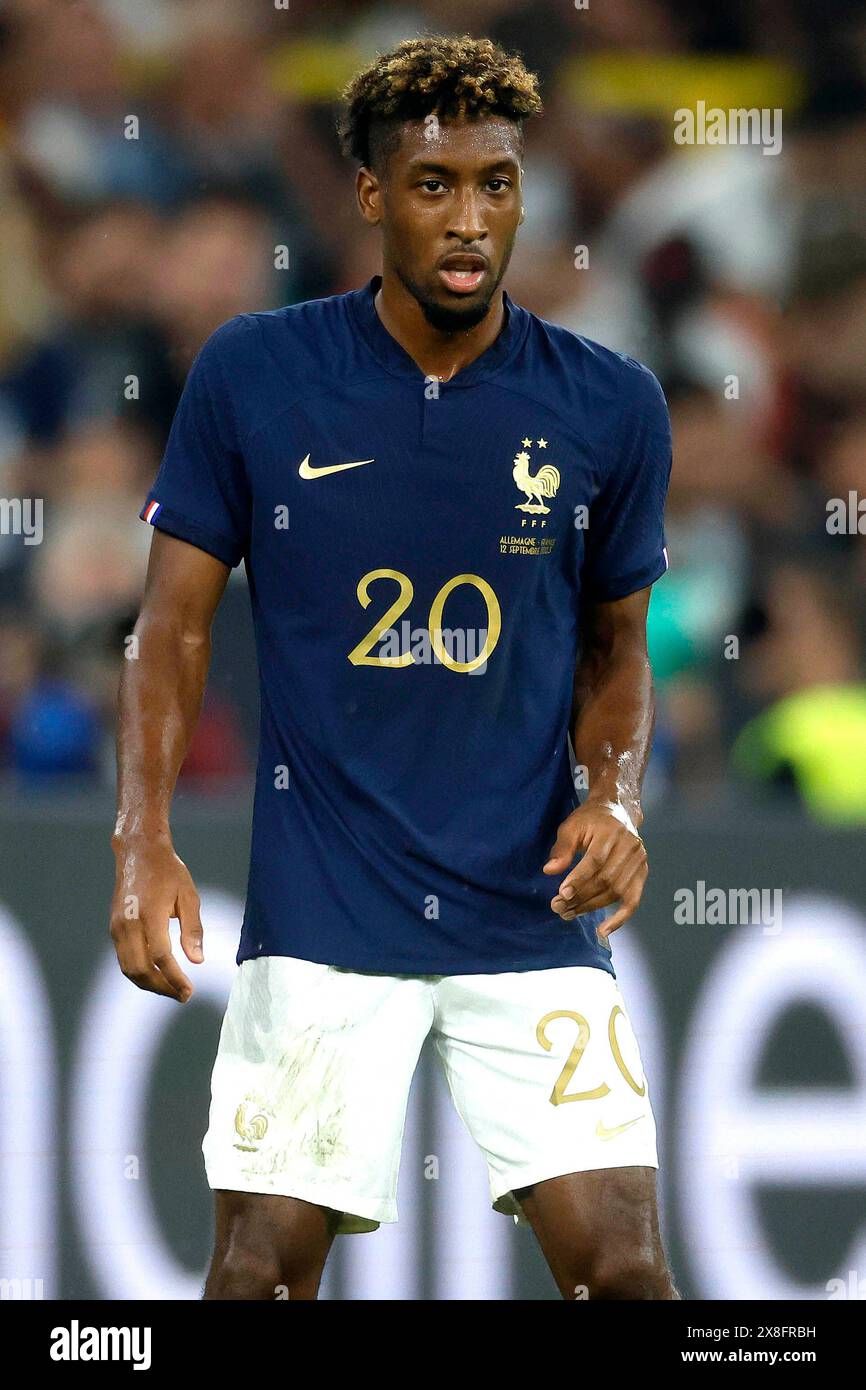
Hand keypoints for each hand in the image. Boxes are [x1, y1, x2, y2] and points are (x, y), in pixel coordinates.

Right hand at [109, 832, 203, 1000]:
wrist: (138, 852)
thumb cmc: (168, 871)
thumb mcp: (189, 895)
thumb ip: (193, 929)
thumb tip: (197, 961)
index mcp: (149, 914)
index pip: (160, 957)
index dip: (174, 978)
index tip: (189, 991)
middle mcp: (128, 924)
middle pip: (140, 970)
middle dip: (162, 988)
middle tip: (183, 995)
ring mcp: (117, 927)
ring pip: (129, 969)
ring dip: (150, 984)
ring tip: (172, 989)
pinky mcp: (114, 928)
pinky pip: (124, 959)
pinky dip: (140, 973)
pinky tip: (157, 975)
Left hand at [542, 803, 647, 938]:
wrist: (618, 811)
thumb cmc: (590, 820)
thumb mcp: (571, 826)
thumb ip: (562, 848)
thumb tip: (549, 871)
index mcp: (611, 832)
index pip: (596, 860)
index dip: (579, 879)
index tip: (562, 894)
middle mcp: (629, 847)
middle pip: (605, 879)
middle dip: (581, 897)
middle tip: (558, 907)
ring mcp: (639, 861)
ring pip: (616, 892)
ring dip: (592, 907)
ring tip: (570, 914)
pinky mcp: (642, 873)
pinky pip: (633, 900)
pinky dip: (620, 918)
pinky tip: (604, 930)